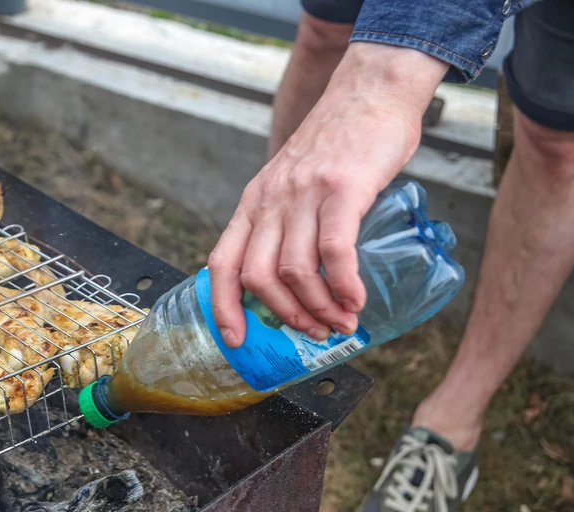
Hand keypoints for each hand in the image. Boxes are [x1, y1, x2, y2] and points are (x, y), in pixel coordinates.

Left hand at [209, 43, 447, 346]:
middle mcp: (271, 200)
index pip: (222, 263)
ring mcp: (304, 194)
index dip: (222, 307)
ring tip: (341, 321)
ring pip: (294, 271)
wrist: (370, 90)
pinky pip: (334, 252)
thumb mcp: (291, 182)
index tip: (236, 340)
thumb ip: (285, 222)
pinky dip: (344, 285)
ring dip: (318, 308)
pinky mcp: (342, 189)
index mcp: (253, 203)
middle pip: (257, 277)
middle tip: (313, 332)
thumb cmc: (337, 144)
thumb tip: (293, 280)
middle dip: (284, 315)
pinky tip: (356, 299)